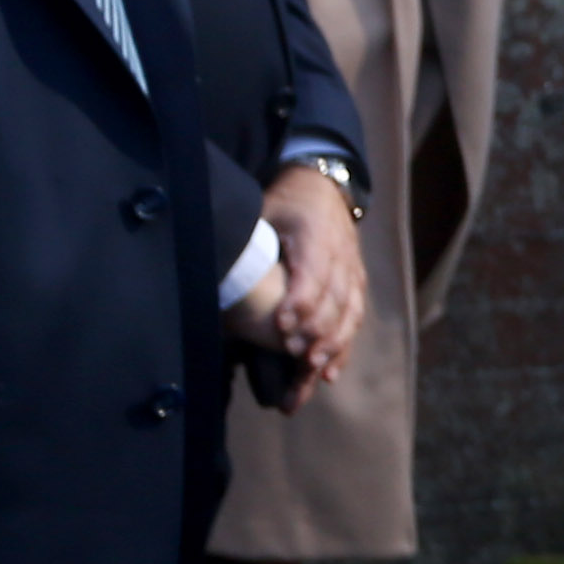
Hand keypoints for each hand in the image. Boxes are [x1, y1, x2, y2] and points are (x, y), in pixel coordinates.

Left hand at [225, 171, 365, 402]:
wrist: (322, 188)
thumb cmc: (284, 203)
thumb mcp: (261, 210)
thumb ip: (244, 238)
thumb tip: (207, 270)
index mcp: (314, 232)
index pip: (312, 270)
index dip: (300, 299)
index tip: (281, 326)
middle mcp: (341, 253)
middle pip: (335, 298)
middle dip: (316, 330)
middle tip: (294, 355)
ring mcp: (352, 270)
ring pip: (349, 312)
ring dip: (333, 344)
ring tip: (312, 371)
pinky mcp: (356, 285)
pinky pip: (354, 319)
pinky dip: (343, 348)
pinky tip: (327, 375)